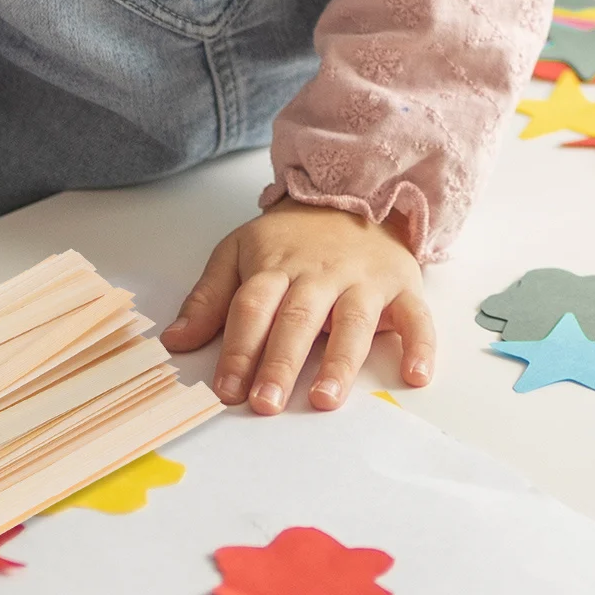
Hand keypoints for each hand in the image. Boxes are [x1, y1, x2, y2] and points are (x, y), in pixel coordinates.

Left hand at [160, 201, 434, 413]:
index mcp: (275, 265)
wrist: (353, 191)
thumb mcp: (238, 252)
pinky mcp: (402, 286)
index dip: (239, 348)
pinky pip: (415, 317)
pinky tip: (415, 376)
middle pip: (297, 318)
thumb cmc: (290, 237)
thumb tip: (174, 341)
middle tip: (266, 403)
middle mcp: (320, 274)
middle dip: (280, 362)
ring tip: (324, 400)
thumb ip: (208, 299)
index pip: (253, 308)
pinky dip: (420, 345)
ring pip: (352, 322)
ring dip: (339, 362)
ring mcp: (363, 281)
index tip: (227, 389)